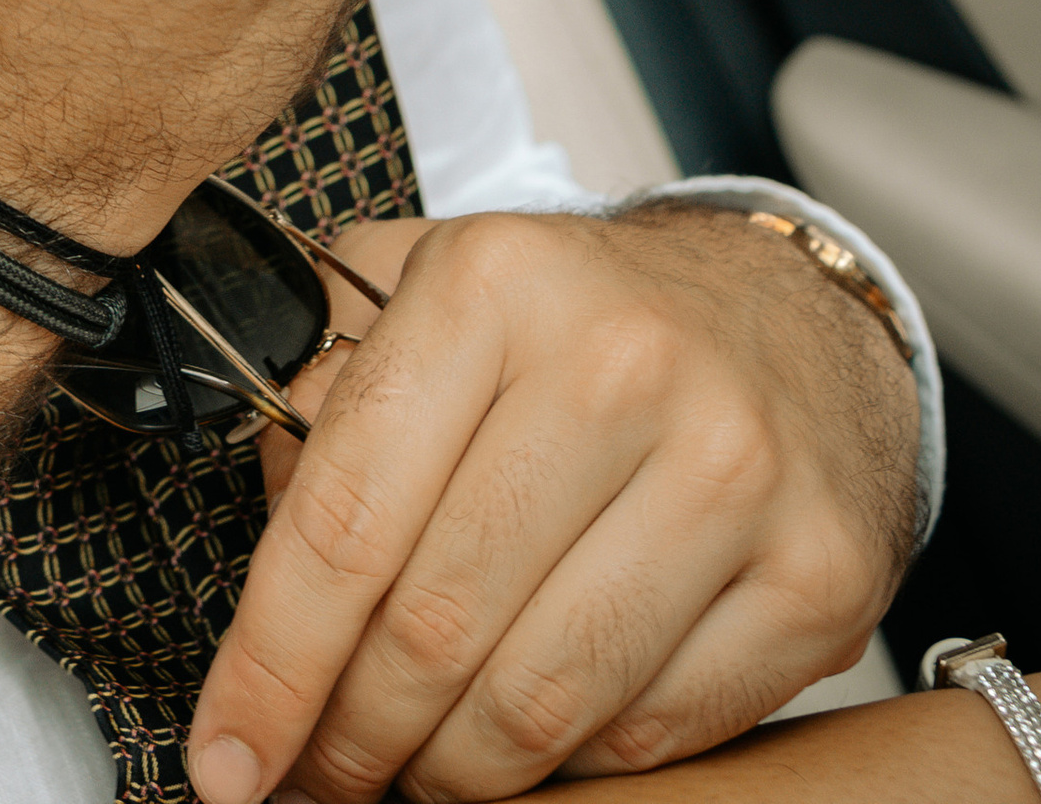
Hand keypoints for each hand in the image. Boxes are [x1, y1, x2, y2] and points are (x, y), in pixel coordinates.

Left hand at [189, 198, 924, 802]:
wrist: (788, 315)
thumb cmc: (581, 319)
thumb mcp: (429, 288)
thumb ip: (321, 389)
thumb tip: (261, 556)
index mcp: (497, 285)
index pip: (345, 518)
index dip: (270, 664)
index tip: (224, 753)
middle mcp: (621, 366)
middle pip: (434, 628)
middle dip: (352, 736)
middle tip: (320, 772)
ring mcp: (732, 472)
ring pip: (541, 702)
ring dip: (452, 772)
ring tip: (413, 769)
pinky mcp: (816, 572)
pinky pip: (653, 731)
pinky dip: (572, 763)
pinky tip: (532, 738)